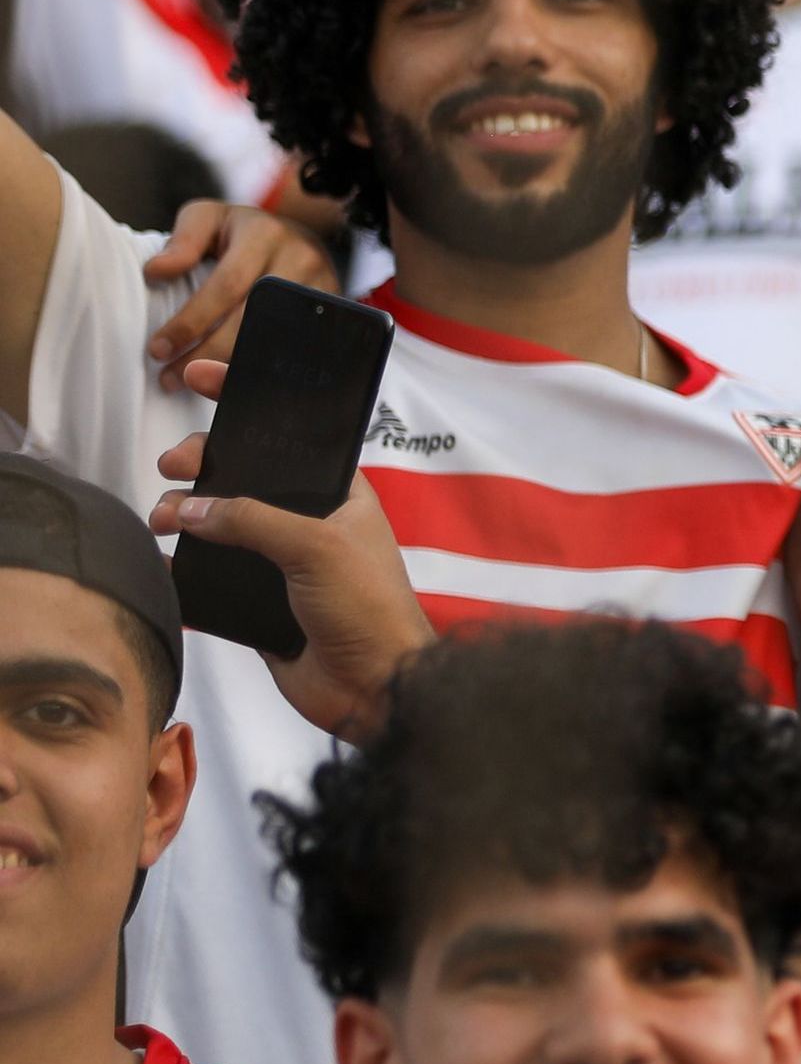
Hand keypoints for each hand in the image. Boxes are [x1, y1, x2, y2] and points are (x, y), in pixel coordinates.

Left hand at [138, 200, 331, 390]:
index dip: (193, 321)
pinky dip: (266, 372)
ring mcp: (325, 289)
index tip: (158, 349)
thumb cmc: (242, 233)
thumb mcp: (209, 219)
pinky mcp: (336, 314)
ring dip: (234, 369)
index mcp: (265, 234)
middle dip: (208, 354)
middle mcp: (302, 260)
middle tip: (170, 377)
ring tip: (198, 384)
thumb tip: (155, 272)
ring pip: (280, 341)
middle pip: (254, 319)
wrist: (300, 237)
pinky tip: (236, 385)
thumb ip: (182, 242)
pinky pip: (300, 351)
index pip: (227, 285)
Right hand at [149, 358, 428, 739]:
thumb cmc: (369, 609)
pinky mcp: (257, 603)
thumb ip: (252, 519)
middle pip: (243, 477)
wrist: (373, 688)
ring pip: (219, 525)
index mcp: (338, 495)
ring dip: (185, 515)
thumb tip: (193, 507)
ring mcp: (281, 563)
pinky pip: (210, 577)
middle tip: (172, 466)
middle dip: (202, 464)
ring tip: (164, 519)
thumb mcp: (315, 547)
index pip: (290, 435)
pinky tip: (165, 560)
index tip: (202, 374)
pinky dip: (184, 567)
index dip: (248, 403)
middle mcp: (309, 523)